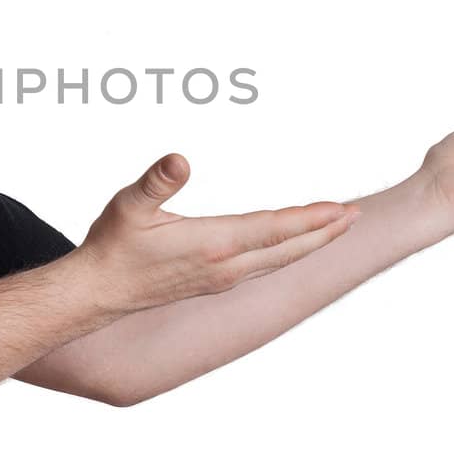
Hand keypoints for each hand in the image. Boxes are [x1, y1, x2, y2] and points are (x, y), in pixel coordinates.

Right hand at [73, 153, 358, 315]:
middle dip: (325, 232)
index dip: (310, 218)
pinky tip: (291, 247)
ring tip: (336, 227)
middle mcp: (225, 267)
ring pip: (279, 261)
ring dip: (311, 244)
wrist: (96, 294)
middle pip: (289, 250)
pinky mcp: (215, 283)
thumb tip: (179, 159)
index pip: (274, 229)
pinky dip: (288, 254)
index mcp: (213, 245)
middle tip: (357, 214)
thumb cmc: (111, 247)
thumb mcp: (128, 206)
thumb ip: (156, 181)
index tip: (341, 208)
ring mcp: (222, 279)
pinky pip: (265, 267)